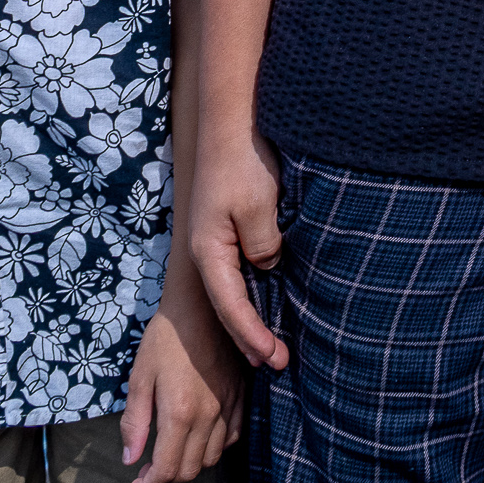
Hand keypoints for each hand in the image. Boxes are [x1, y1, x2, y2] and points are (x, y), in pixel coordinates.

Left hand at [121, 269, 246, 482]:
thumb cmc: (164, 339)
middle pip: (190, 470)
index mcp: (180, 412)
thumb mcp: (140, 378)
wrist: (200, 304)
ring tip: (170, 457)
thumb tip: (130, 460)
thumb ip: (134, 422)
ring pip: (212, 458)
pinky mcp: (240, 394)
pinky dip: (214, 448)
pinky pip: (232, 437)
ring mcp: (228, 405)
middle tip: (146, 475)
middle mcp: (208, 415)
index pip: (167, 471)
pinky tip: (198, 439)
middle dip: (165, 481)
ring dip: (189, 466)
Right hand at [191, 130, 288, 370]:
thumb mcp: (259, 207)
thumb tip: (268, 269)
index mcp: (207, 251)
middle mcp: (205, 250)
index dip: (252, 335)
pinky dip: (254, 289)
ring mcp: (214, 239)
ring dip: (252, 315)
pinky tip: (271, 298)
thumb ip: (263, 245)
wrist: (233, 118)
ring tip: (272, 346)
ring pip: (233, 288)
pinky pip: (240, 268)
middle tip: (277, 364)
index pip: (230, 307)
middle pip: (226, 305)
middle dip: (250, 336)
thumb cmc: (244, 160)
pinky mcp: (227, 226)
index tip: (273, 359)